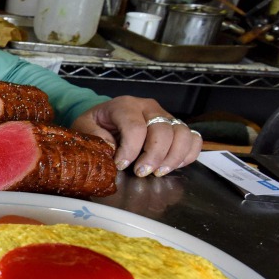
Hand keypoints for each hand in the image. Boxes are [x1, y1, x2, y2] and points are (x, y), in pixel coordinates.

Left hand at [70, 96, 202, 176]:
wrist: (104, 119)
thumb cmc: (95, 125)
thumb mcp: (85, 128)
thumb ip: (96, 138)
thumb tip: (114, 151)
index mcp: (124, 105)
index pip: (135, 127)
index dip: (130, 150)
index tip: (121, 165)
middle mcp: (148, 107)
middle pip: (162, 130)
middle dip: (154, 156)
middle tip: (141, 173)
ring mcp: (165, 116)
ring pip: (182, 133)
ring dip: (174, 157)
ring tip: (158, 172)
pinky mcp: (176, 127)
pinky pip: (193, 139)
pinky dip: (188, 154)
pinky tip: (173, 166)